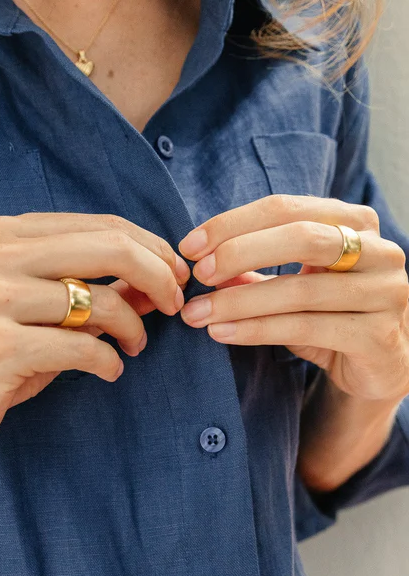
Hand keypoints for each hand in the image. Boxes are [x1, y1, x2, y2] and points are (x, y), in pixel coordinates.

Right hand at [0, 212, 189, 463]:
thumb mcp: (41, 313)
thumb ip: (94, 290)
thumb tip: (160, 281)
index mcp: (7, 234)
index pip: (102, 224)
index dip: (152, 249)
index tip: (176, 278)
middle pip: (110, 247)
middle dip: (158, 277)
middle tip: (174, 307)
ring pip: (100, 300)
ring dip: (134, 328)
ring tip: (133, 348)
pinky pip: (83, 347)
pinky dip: (108, 361)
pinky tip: (109, 371)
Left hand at [177, 194, 408, 402]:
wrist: (380, 367)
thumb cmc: (331, 315)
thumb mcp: (291, 285)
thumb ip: (253, 268)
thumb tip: (200, 259)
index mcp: (356, 222)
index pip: (286, 208)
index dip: (233, 224)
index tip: (189, 246)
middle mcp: (379, 250)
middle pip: (301, 237)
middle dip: (240, 252)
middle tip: (198, 274)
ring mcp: (385, 292)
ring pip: (300, 290)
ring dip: (239, 302)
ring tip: (197, 314)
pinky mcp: (379, 337)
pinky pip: (307, 328)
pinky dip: (258, 330)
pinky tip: (223, 333)